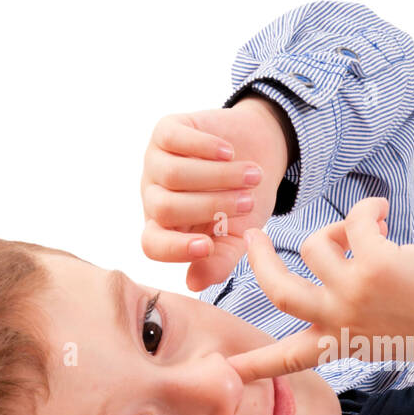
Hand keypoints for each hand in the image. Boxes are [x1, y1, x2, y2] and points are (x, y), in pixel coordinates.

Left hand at [140, 97, 290, 291]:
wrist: (260, 153)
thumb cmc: (246, 200)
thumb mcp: (238, 237)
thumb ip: (219, 261)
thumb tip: (194, 283)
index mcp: (167, 228)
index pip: (152, 244)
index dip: (174, 249)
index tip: (207, 246)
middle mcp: (155, 196)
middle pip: (165, 208)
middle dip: (211, 206)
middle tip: (247, 202)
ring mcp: (156, 162)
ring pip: (173, 175)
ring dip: (218, 177)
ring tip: (252, 176)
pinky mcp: (166, 131)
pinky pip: (174, 140)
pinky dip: (205, 148)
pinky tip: (230, 152)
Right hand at [226, 197, 413, 382]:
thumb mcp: (385, 329)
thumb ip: (353, 310)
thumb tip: (340, 258)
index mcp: (342, 343)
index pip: (286, 359)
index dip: (252, 364)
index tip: (223, 373)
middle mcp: (341, 323)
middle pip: (278, 291)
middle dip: (258, 259)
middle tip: (252, 235)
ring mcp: (355, 295)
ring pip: (314, 245)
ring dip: (339, 228)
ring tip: (369, 228)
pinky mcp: (375, 265)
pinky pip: (353, 220)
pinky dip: (368, 209)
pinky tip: (384, 212)